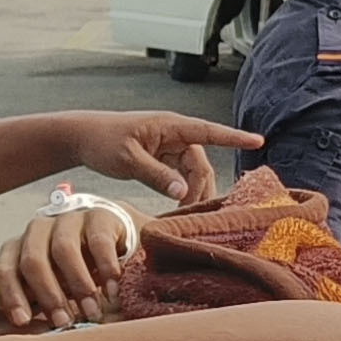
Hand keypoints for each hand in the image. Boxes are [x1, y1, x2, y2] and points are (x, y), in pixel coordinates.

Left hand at [0, 206, 135, 328]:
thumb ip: (34, 299)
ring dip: (78, 285)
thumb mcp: (53, 288)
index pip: (5, 270)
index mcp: (20, 248)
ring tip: (92, 311)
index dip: (11, 296)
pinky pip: (98, 242)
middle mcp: (39, 230)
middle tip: (64, 321)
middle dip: (47, 294)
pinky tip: (111, 291)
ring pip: (64, 249)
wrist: (118, 243)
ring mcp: (68, 219)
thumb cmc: (77, 272)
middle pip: (32, 260)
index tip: (24, 321)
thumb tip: (16, 318)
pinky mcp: (99, 216)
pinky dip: (105, 270)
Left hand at [67, 110, 256, 206]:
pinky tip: (178, 208)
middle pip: (201, 165)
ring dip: (192, 193)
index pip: (209, 131)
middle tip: (191, 213)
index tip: (258, 141)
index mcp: (170, 126)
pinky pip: (181, 177)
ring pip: (193, 174)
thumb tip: (183, 192)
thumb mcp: (128, 160)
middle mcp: (175, 135)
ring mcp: (170, 148)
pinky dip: (182, 193)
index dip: (234, 138)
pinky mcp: (163, 159)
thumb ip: (156, 176)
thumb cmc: (103, 141)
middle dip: (200, 189)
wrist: (83, 138)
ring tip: (184, 214)